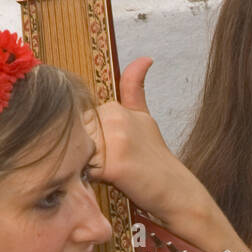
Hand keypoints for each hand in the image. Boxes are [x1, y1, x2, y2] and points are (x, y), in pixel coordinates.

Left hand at [88, 57, 251, 251]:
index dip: (83, 145)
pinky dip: (87, 182)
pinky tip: (103, 186)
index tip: (98, 159)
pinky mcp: (115, 164)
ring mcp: (115, 139)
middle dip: (78, 156)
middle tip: (100, 173)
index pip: (77, 125)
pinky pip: (84, 171)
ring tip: (103, 180)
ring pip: (76, 154)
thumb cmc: (155, 163)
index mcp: (116, 108)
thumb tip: (144, 58)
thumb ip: (135, 89)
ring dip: (80, 169)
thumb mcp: (145, 119)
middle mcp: (115, 118)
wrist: (178, 193)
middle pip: (73, 139)